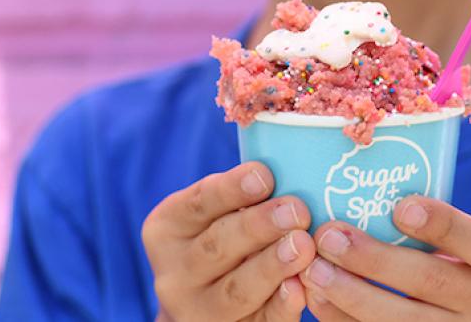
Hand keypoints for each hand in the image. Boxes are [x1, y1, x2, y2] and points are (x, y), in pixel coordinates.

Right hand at [142, 162, 316, 320]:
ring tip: (303, 245)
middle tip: (296, 210)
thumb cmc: (227, 235)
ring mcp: (199, 310)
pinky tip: (300, 287)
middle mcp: (174, 273)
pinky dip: (281, 305)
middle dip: (258, 227)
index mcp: (167, 229)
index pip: (198, 204)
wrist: (213, 299)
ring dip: (271, 265)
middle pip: (216, 247)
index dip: (231, 189)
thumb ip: (245, 194)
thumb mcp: (219, 211)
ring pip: (235, 289)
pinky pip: (260, 321)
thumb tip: (290, 164)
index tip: (265, 175)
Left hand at [299, 196, 470, 320]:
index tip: (401, 206)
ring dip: (351, 295)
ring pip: (403, 321)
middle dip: (374, 259)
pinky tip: (320, 299)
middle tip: (330, 236)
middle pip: (429, 280)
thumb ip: (444, 222)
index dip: (441, 223)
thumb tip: (363, 183)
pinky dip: (346, 321)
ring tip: (315, 270)